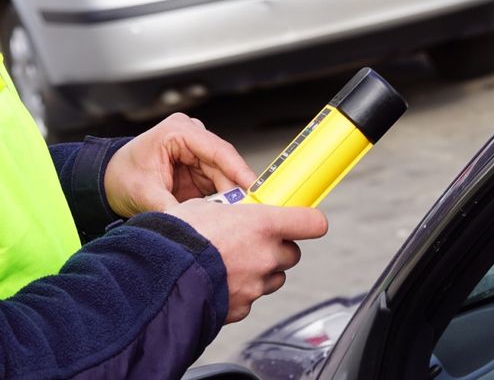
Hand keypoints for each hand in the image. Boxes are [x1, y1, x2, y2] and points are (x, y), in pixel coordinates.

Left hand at [104, 113, 256, 217]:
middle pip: (225, 164)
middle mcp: (191, 137)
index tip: (254, 188)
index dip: (239, 170)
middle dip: (235, 189)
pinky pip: (218, 184)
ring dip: (228, 197)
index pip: (218, 150)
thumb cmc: (121, 177)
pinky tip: (223, 213)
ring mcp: (196, 152)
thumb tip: (195, 225)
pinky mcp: (198, 168)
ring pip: (224, 176)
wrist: (108, 181)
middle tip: (245, 213)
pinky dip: (221, 199)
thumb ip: (172, 209)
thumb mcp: (144, 194)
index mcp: (177, 131)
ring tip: (232, 217)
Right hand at [166, 199, 327, 322]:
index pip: (312, 222)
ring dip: (261, 271)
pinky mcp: (242, 308)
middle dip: (277, 248)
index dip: (309, 221)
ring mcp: (256, 285)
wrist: (157, 277)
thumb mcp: (203, 208)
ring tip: (232, 263)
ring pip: (274, 278)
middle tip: (253, 242)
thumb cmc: (176, 239)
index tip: (302, 220)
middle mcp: (266, 256)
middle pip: (292, 253)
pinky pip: (251, 298)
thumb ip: (228, 212)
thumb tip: (229, 212)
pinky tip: (219, 282)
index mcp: (262, 225)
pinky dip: (241, 291)